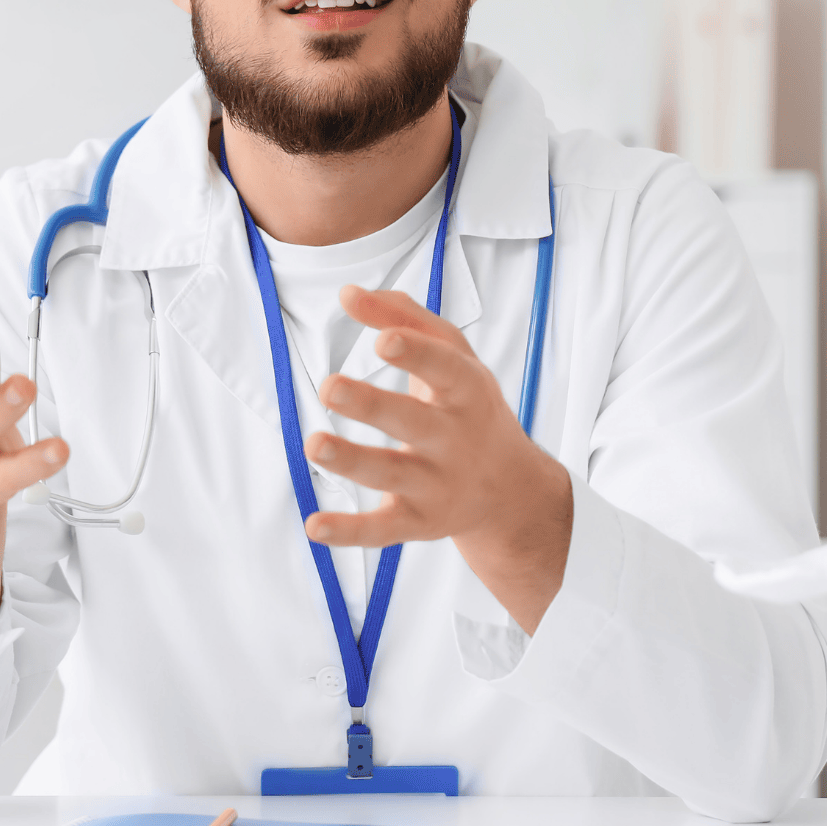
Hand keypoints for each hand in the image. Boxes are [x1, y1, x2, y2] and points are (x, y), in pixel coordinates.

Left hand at [302, 285, 572, 633]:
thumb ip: (404, 317)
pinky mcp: (418, 522)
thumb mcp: (454, 357)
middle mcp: (454, 439)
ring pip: (392, 473)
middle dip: (372, 404)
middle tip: (329, 387)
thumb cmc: (469, 408)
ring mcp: (437, 484)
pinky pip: (382, 529)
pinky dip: (349, 531)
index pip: (445, 369)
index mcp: (466, 392)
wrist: (512, 490)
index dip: (416, 354)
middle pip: (413, 421)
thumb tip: (348, 294)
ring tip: (314, 443)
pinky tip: (314, 526)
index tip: (383, 340)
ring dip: (352, 461)